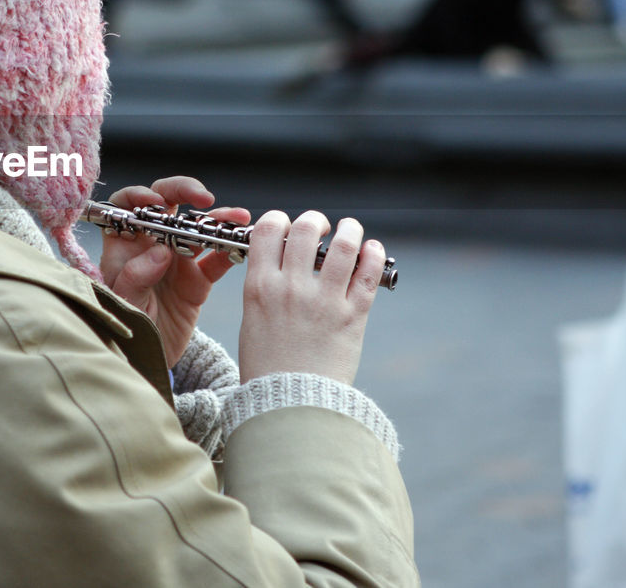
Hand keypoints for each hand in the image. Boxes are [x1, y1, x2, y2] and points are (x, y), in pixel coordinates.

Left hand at [100, 177, 249, 366]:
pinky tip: (243, 242)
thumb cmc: (123, 328)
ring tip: (236, 218)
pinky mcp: (199, 280)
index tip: (155, 202)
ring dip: (218, 219)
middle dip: (184, 191)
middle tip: (202, 198)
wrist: (146, 361)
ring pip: (198, 227)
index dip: (138, 196)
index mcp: (124, 246)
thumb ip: (135, 278)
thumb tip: (159, 252)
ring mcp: (177, 259)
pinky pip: (218, 259)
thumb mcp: (122, 305)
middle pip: (166, 203)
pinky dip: (231, 250)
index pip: (126, 206)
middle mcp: (151, 244)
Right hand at [238, 211, 385, 385]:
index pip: (267, 230)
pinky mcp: (352, 316)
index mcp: (259, 287)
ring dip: (350, 230)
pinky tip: (371, 251)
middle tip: (321, 228)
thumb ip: (266, 288)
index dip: (279, 219)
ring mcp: (323, 300)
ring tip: (351, 231)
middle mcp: (290, 287)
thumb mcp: (252, 320)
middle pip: (305, 228)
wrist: (290, 405)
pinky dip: (372, 254)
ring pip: (343, 244)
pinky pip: (367, 273)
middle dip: (315, 220)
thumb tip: (283, 264)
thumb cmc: (268, 367)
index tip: (288, 226)